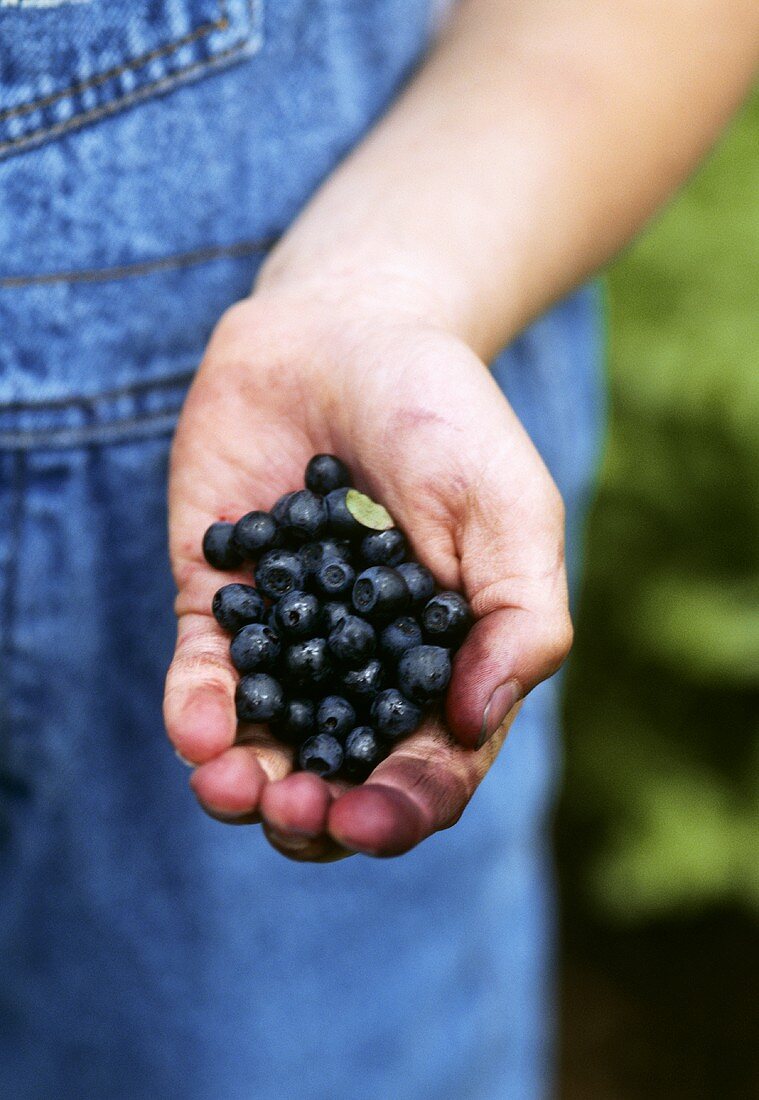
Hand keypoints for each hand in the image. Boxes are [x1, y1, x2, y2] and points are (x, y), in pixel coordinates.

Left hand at [163, 278, 571, 860]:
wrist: (346, 334)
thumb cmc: (447, 420)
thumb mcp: (512, 511)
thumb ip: (518, 619)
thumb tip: (476, 724)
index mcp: (446, 663)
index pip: (431, 766)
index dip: (404, 808)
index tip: (370, 819)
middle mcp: (363, 667)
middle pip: (339, 775)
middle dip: (316, 815)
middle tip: (298, 812)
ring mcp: (288, 640)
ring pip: (264, 744)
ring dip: (244, 785)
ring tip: (233, 786)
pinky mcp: (221, 601)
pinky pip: (204, 674)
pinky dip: (196, 710)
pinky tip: (197, 729)